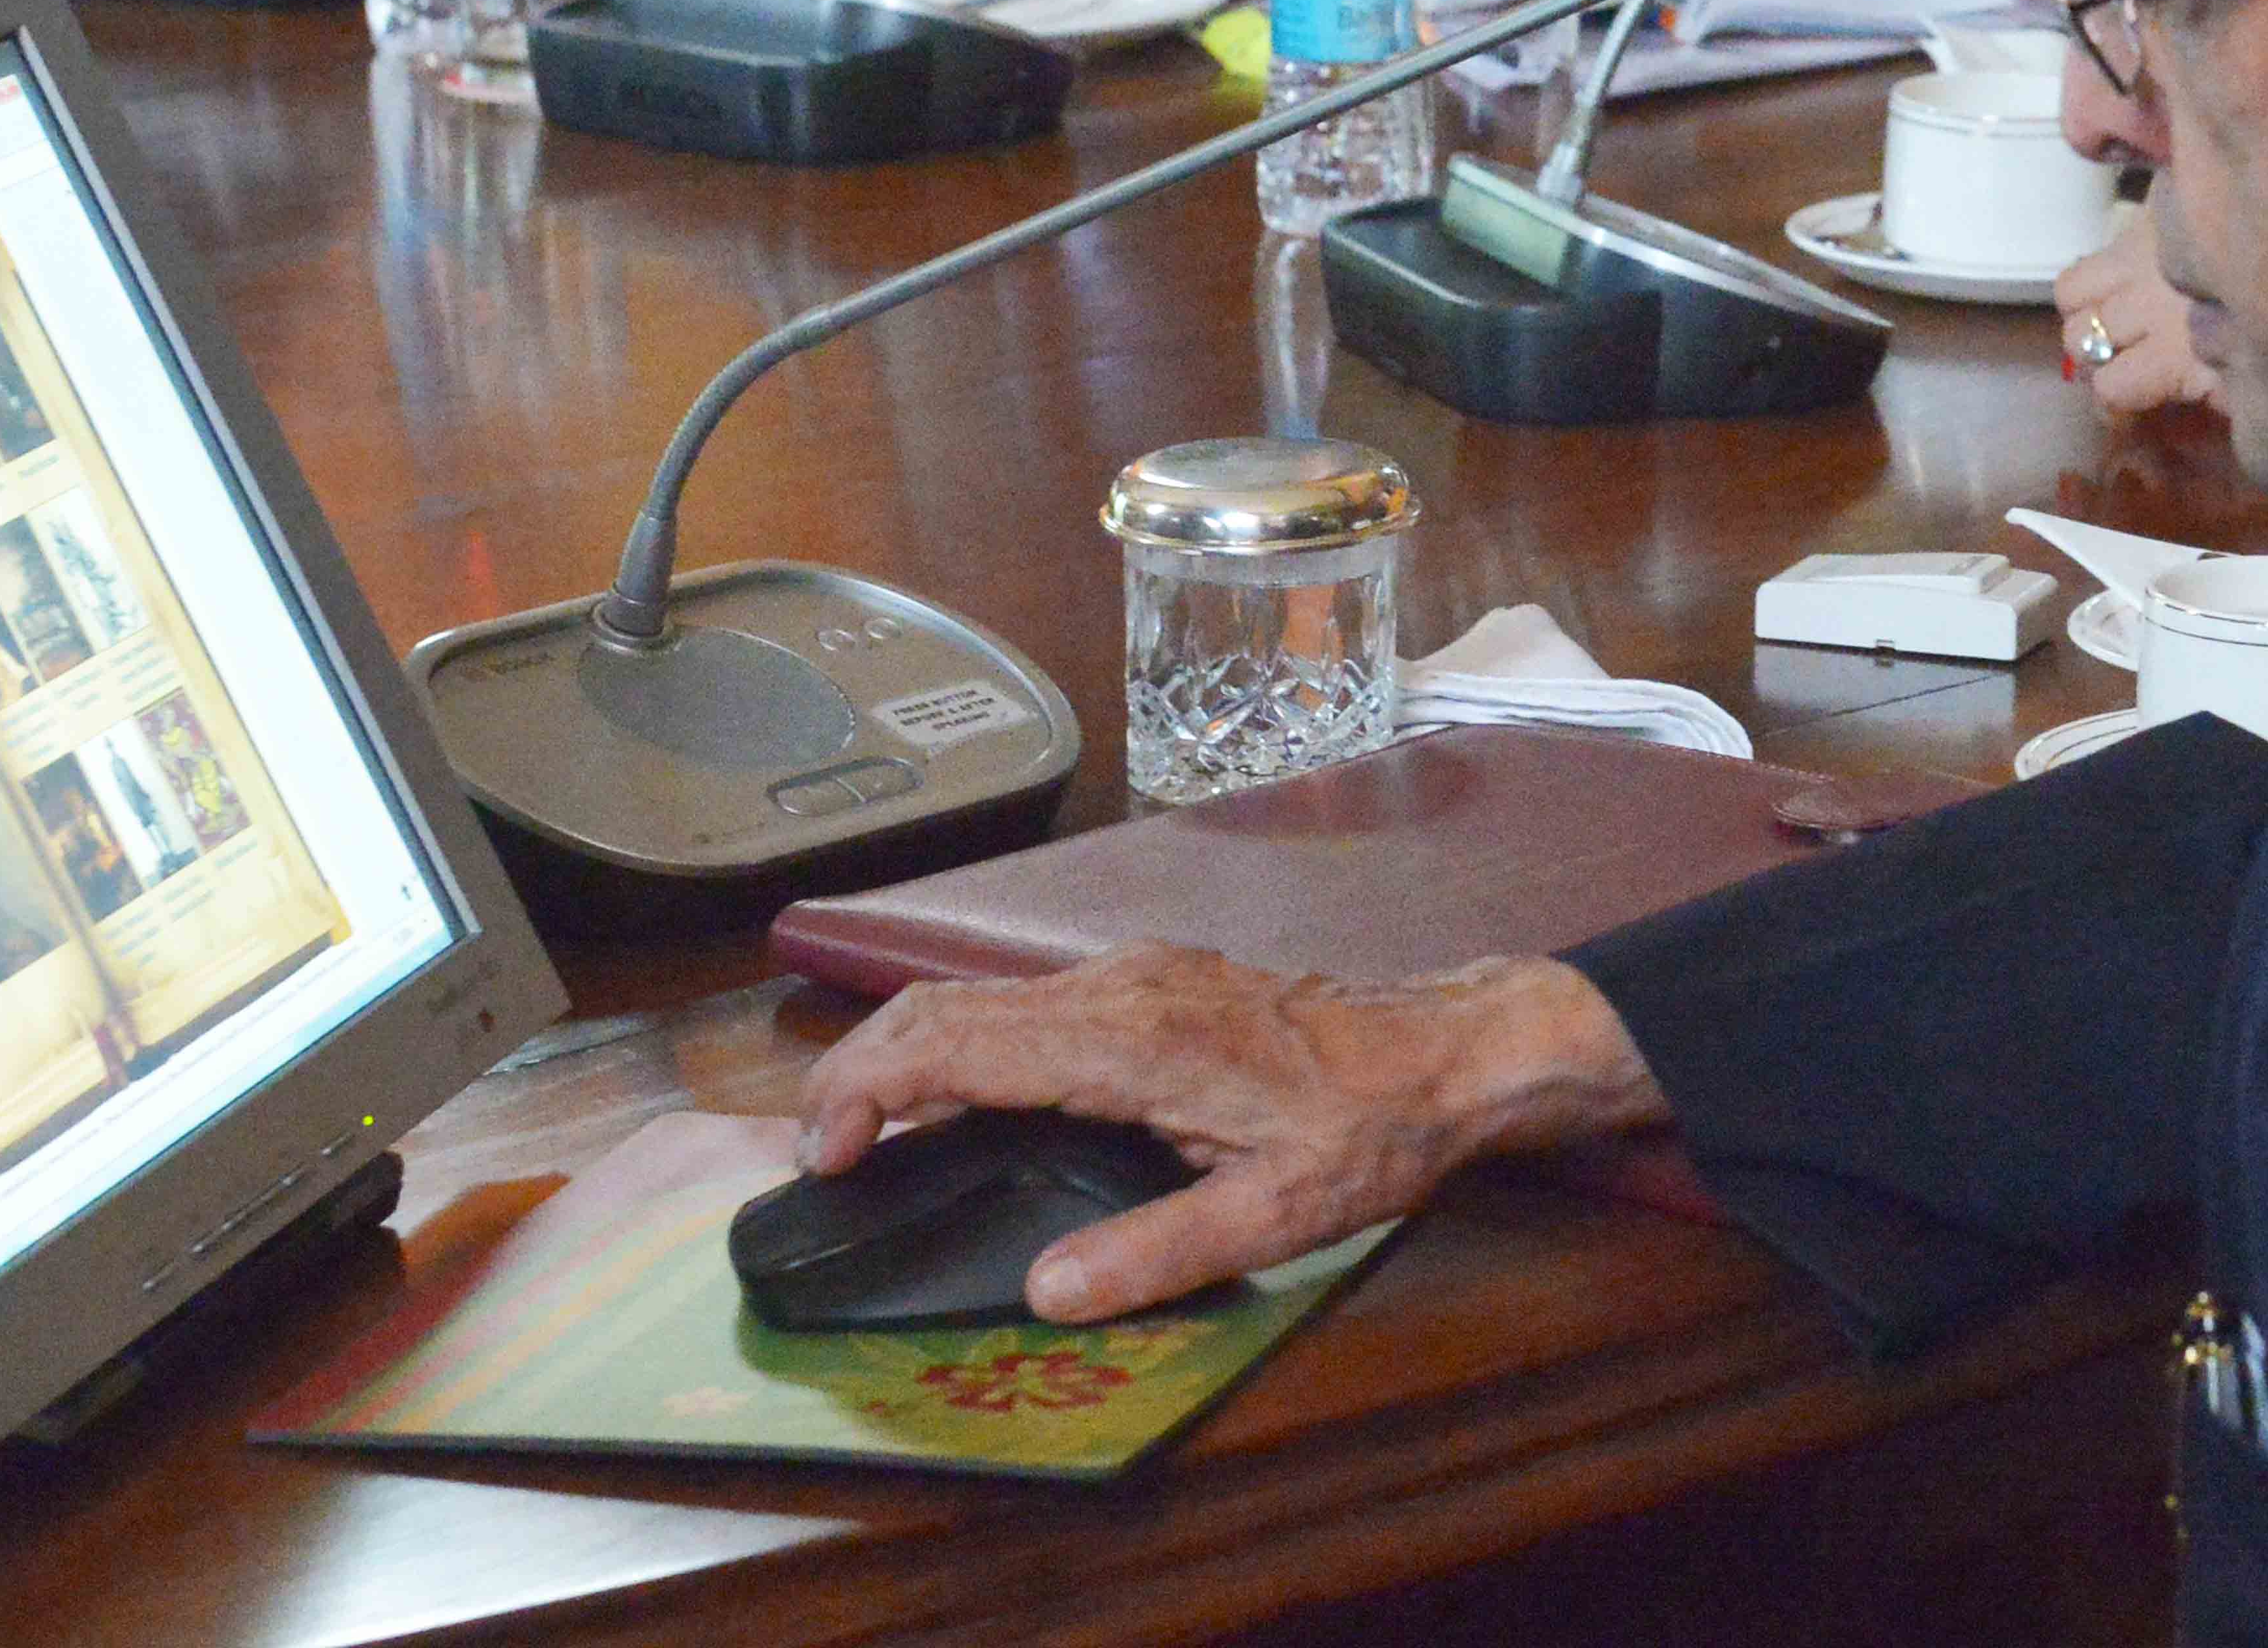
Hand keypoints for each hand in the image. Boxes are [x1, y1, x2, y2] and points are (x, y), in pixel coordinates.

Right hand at [797, 944, 1667, 1321]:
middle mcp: (1117, 988)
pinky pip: (1023, 1002)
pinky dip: (960, 1041)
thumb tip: (1044, 1294)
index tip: (826, 1151)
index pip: (957, 1044)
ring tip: (865, 1131)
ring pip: (979, 996)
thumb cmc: (1371, 1130)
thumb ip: (1157, 1254)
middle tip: (818, 1152)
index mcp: (1132, 1040)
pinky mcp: (1149, 979)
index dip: (870, 1087)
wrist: (1448, 1050)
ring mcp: (1133, 973)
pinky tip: (958, 1097)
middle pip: (946, 1006)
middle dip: (859, 1067)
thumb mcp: (1276, 1215)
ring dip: (905, 1052)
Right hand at [2057, 211, 2218, 417]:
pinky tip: (2125, 283)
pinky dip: (2101, 273)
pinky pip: (2097, 251)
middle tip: (2116, 362)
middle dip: (2090, 358)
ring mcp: (2142, 263)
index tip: (2123, 411)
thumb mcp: (2264, 376)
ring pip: (2071, 291)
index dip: (2110, 407)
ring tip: (2108, 322)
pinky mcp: (2147, 224)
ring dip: (2084, 312)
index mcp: (2176, 356)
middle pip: (2079, 339)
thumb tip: (2196, 407)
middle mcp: (2149, 310)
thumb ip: (2223, 393)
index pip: (2109, 389)